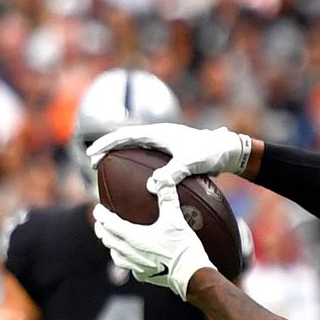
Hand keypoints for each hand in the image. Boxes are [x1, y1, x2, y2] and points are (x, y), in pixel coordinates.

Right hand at [87, 123, 251, 189]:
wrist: (228, 150)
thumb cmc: (210, 153)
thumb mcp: (191, 163)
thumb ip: (172, 174)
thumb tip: (151, 187)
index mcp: (158, 133)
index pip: (124, 136)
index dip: (106, 145)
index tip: (91, 155)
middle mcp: (158, 136)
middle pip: (126, 140)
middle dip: (108, 149)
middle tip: (92, 163)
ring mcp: (164, 144)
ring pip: (135, 148)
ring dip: (121, 157)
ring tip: (108, 170)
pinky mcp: (171, 154)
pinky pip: (147, 157)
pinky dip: (135, 164)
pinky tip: (134, 180)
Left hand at [92, 189, 212, 299]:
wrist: (193, 275)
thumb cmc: (183, 247)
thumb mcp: (176, 218)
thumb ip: (167, 196)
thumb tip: (161, 175)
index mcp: (134, 237)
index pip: (109, 223)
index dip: (101, 215)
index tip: (97, 208)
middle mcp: (131, 253)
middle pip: (108, 239)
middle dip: (102, 229)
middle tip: (101, 222)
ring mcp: (137, 267)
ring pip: (116, 255)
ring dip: (111, 246)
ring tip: (111, 240)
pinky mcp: (146, 276)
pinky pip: (130, 269)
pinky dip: (126, 261)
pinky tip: (131, 260)